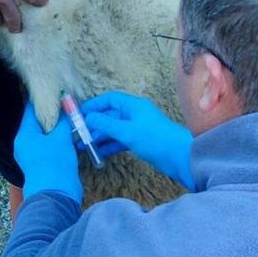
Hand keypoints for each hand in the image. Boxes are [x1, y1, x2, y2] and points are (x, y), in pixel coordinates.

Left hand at [14, 103, 82, 203]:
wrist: (56, 196)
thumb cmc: (55, 164)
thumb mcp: (61, 138)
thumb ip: (63, 120)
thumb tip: (65, 106)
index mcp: (24, 135)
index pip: (30, 110)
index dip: (44, 101)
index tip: (57, 93)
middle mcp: (25, 144)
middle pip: (38, 123)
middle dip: (54, 115)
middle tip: (68, 106)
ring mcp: (33, 156)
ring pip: (46, 135)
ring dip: (59, 128)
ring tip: (73, 120)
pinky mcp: (43, 165)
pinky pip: (50, 146)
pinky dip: (60, 140)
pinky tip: (72, 136)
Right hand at [80, 90, 194, 189]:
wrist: (180, 157)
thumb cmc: (156, 139)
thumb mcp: (127, 130)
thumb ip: (107, 124)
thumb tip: (89, 118)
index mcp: (133, 105)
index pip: (109, 99)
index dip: (94, 105)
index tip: (79, 114)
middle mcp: (134, 114)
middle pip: (109, 115)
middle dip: (93, 124)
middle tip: (78, 134)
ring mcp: (137, 128)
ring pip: (113, 129)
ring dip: (99, 136)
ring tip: (83, 146)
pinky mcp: (139, 141)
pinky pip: (119, 140)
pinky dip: (109, 145)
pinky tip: (98, 153)